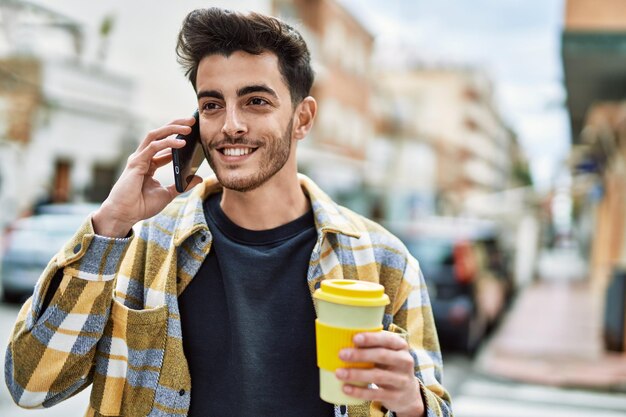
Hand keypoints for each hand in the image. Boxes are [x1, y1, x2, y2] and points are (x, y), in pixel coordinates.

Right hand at [92, 116, 202, 236]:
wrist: (125, 215)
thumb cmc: (141, 205)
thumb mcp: (168, 194)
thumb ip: (182, 185)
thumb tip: (198, 178)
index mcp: (149, 164)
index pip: (164, 145)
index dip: (178, 138)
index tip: (194, 134)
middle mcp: (143, 157)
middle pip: (159, 134)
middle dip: (175, 125)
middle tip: (191, 121)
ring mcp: (138, 158)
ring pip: (155, 135)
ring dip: (172, 129)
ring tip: (188, 127)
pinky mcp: (136, 162)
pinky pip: (153, 147)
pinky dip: (167, 143)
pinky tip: (181, 143)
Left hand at [336, 332, 424, 416]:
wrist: (408, 394)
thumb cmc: (390, 366)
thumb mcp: (388, 353)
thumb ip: (373, 346)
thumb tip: (343, 339)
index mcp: (401, 346)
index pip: (387, 339)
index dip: (371, 338)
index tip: (354, 338)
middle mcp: (404, 361)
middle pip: (382, 356)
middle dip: (360, 355)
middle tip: (341, 354)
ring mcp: (401, 380)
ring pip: (378, 376)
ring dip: (356, 374)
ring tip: (339, 373)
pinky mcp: (395, 396)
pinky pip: (375, 394)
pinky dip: (359, 392)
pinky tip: (346, 388)